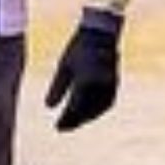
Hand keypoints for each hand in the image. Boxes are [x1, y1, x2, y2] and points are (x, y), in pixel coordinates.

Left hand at [43, 14, 121, 131]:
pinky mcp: (115, 83)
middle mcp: (100, 84)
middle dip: (75, 120)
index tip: (57, 127)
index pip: (75, 105)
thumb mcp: (63, 67)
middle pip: (87, 109)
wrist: (101, 35)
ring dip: (86, 118)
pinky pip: (107, 102)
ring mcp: (111, 84)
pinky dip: (96, 111)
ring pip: (98, 108)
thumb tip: (49, 107)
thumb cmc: (78, 49)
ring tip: (73, 123)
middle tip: (62, 128)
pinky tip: (87, 114)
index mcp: (86, 79)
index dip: (66, 118)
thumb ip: (57, 88)